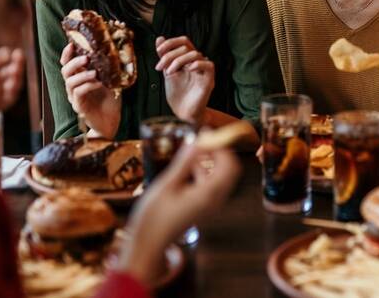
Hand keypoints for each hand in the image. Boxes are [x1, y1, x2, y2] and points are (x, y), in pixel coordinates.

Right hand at [60, 43, 120, 137]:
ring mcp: (75, 98)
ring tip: (94, 72)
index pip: (67, 64)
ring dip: (82, 75)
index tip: (72, 44)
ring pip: (70, 83)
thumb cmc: (110, 100)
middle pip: (65, 71)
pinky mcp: (79, 107)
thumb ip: (108, 70)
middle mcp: (74, 87)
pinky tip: (98, 83)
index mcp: (79, 79)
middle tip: (86, 58)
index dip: (67, 54)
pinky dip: (88, 86)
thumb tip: (115, 53)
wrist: (111, 121)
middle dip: (74, 62)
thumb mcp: (111, 81)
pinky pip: (79, 94)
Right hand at [119, 145, 240, 285]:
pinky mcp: (203, 208)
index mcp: (208, 195)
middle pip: (229, 170)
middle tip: (201, 138)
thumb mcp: (166, 185)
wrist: (148, 245)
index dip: (221, 146)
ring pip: (221, 177)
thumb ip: (184, 163)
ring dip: (211, 161)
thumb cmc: (153, 218)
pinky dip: (205, 172)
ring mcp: (211, 206)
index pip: (229, 165)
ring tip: (193, 149)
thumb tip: (196, 141)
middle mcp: (215, 201)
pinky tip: (188, 166)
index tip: (205, 133)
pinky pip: (212, 185)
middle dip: (218, 152)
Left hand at [155, 36, 214, 125]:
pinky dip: (198, 64)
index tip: (158, 50)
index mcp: (188, 59)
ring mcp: (203, 71)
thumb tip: (159, 38)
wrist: (181, 112)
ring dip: (178, 61)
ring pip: (195, 54)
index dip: (171, 42)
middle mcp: (197, 62)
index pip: (183, 41)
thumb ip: (164, 56)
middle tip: (159, 67)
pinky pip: (208, 65)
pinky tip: (188, 70)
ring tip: (169, 73)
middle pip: (187, 47)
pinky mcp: (209, 80)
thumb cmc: (177, 93)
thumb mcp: (167, 71)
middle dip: (170, 55)